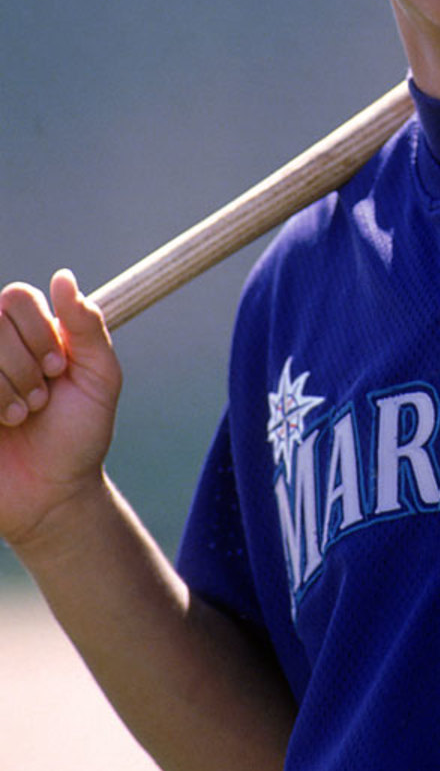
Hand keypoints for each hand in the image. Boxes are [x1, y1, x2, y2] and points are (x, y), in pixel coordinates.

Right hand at [0, 269, 121, 549]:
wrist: (54, 494)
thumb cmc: (79, 433)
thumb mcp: (99, 376)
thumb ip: (87, 325)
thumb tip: (63, 276)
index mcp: (27, 333)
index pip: (16, 297)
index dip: (39, 331)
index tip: (57, 368)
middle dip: (23, 365)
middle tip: (40, 399)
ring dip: (4, 387)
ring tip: (21, 415)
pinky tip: (0, 424)